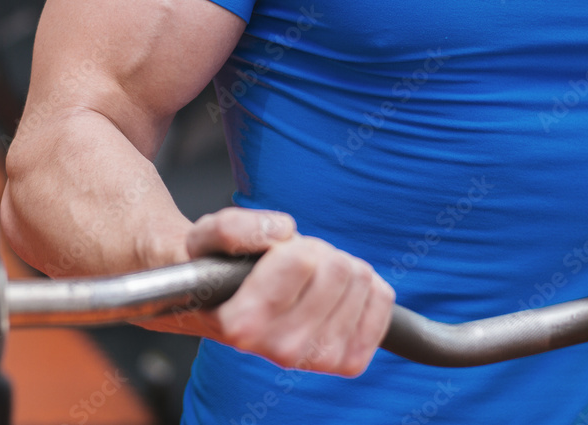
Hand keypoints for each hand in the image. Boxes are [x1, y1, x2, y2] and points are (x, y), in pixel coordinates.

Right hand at [186, 207, 394, 376]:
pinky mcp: (349, 361)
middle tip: (290, 266)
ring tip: (306, 281)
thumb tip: (282, 230)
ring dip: (335, 267)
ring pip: (361, 279)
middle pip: (337, 268)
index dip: (288, 243)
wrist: (225, 308)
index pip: (301, 260)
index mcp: (243, 324)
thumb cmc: (217, 269)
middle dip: (315, 252)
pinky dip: (361, 286)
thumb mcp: (206, 236)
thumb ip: (233, 228)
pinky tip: (331, 294)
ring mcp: (318, 360)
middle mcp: (281, 350)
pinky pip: (381, 299)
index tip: (269, 256)